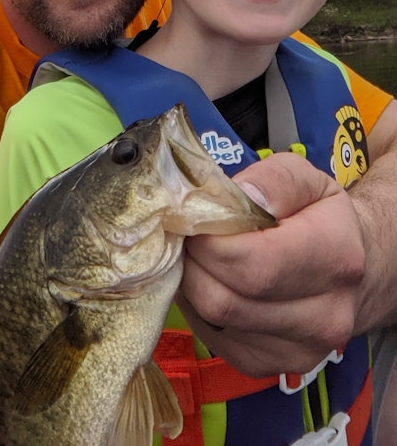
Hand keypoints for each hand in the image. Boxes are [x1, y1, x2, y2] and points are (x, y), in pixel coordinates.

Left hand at [180, 151, 365, 376]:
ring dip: (192, 284)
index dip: (208, 241)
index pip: (251, 264)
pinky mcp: (271, 367)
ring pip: (214, 320)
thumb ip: (273, 182)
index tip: (196, 218)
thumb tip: (240, 199)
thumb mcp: (306, 180)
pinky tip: (214, 282)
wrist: (356, 271)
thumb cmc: (322, 218)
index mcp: (336, 258)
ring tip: (201, 256)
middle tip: (190, 235)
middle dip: (194, 262)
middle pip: (225, 299)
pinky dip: (200, 308)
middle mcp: (325, 316)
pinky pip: (213, 338)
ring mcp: (299, 351)